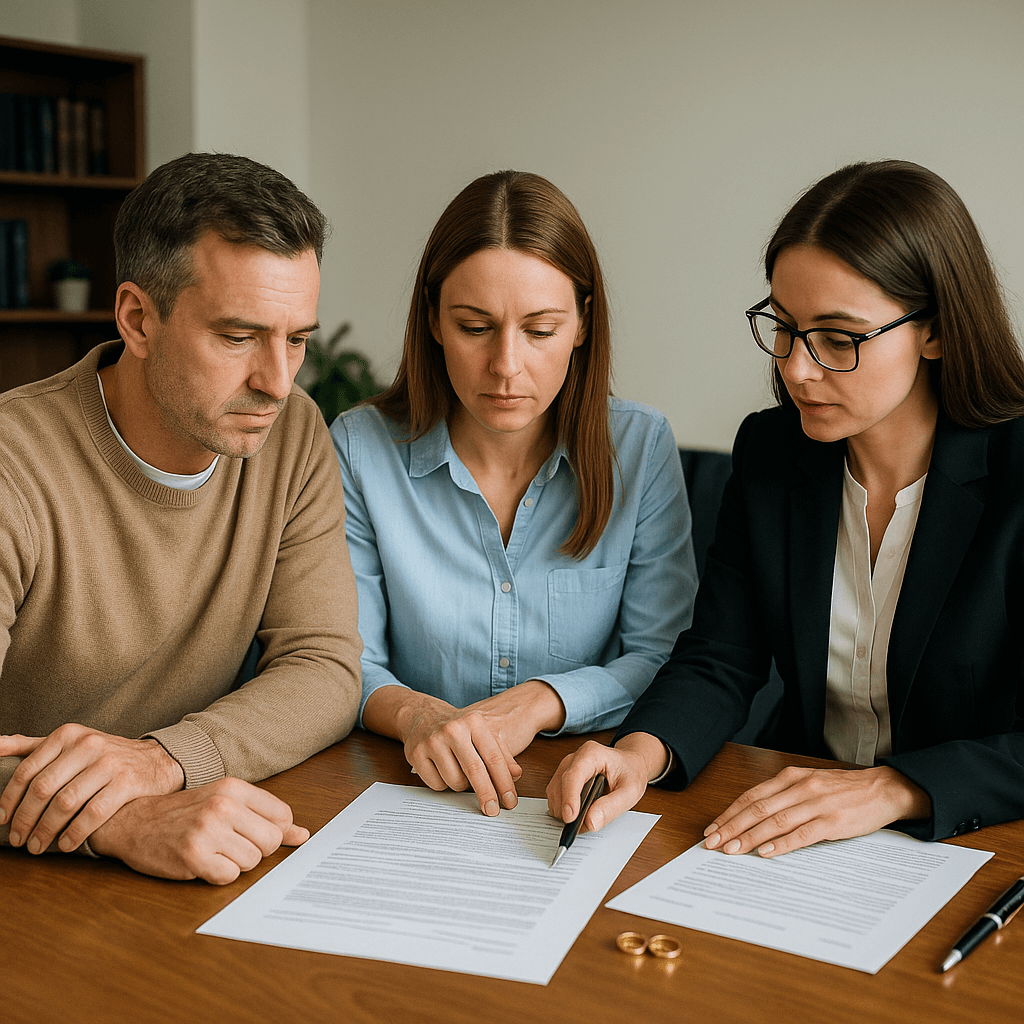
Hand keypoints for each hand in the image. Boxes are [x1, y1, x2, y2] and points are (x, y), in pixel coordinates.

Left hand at [0, 726, 183, 854]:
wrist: (156, 761)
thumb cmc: (105, 756)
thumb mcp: (70, 743)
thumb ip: (32, 745)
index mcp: (68, 734)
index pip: (28, 770)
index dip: (10, 799)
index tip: (2, 820)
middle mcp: (88, 745)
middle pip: (44, 788)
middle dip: (25, 819)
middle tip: (19, 840)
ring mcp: (109, 763)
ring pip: (66, 803)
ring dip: (46, 831)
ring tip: (38, 846)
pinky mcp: (127, 782)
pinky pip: (93, 813)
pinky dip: (75, 833)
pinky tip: (66, 844)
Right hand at [89, 777, 307, 883]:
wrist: (133, 821)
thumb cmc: (184, 812)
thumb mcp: (226, 802)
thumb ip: (266, 817)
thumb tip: (304, 835)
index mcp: (234, 788)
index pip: (283, 816)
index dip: (271, 831)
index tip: (250, 832)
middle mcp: (223, 806)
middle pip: (271, 841)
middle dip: (255, 850)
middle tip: (229, 844)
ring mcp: (207, 831)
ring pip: (252, 862)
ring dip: (235, 863)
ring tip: (213, 851)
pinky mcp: (193, 856)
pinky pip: (229, 877)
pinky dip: (219, 875)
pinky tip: (203, 863)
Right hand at [394, 694, 523, 815]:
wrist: (423, 715)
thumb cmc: (458, 728)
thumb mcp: (482, 733)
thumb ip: (502, 753)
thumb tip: (516, 775)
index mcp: (474, 722)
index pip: (493, 758)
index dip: (504, 783)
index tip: (510, 801)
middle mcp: (453, 730)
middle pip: (474, 771)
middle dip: (486, 794)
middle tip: (493, 810)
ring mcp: (432, 741)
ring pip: (455, 782)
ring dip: (461, 786)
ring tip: (459, 772)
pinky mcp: (416, 754)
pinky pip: (436, 785)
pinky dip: (443, 785)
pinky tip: (442, 770)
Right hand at [545, 733, 668, 832]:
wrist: (629, 764)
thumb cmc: (630, 773)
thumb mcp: (630, 791)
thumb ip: (612, 807)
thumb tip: (590, 822)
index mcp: (592, 754)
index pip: (573, 775)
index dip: (569, 798)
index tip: (570, 818)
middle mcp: (574, 758)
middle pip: (559, 786)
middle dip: (567, 809)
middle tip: (582, 826)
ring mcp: (566, 767)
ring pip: (554, 792)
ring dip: (563, 811)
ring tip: (583, 819)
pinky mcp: (562, 777)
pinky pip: (555, 796)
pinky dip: (563, 809)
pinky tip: (578, 814)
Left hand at [703, 765, 932, 857]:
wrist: (882, 789)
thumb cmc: (842, 789)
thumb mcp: (809, 783)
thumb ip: (784, 796)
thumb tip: (753, 818)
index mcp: (791, 777)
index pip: (751, 796)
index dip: (729, 813)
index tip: (712, 829)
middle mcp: (800, 787)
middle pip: (757, 809)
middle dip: (731, 827)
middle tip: (713, 843)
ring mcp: (816, 804)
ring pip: (775, 822)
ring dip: (750, 837)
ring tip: (733, 850)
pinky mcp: (832, 821)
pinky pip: (801, 834)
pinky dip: (781, 844)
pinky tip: (766, 853)